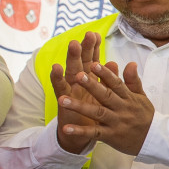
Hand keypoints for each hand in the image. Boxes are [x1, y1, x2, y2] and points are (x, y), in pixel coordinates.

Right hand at [48, 34, 101, 153]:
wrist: (80, 135)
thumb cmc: (93, 113)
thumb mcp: (103, 96)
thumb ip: (108, 79)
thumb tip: (113, 62)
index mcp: (90, 80)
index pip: (92, 60)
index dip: (94, 48)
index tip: (96, 34)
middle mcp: (78, 81)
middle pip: (81, 61)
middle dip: (84, 48)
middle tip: (87, 34)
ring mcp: (70, 89)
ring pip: (70, 71)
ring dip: (71, 58)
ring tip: (73, 45)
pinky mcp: (63, 100)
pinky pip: (60, 88)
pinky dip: (57, 78)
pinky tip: (55, 68)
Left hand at [59, 55, 155, 156]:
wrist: (154, 140)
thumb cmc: (145, 116)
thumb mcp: (141, 97)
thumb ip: (133, 81)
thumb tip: (131, 63)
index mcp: (128, 98)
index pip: (116, 83)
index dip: (105, 74)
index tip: (94, 64)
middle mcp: (122, 109)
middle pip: (105, 96)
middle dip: (91, 86)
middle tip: (77, 76)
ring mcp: (116, 123)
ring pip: (97, 113)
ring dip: (79, 107)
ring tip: (63, 100)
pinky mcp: (111, 136)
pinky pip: (94, 133)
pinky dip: (80, 131)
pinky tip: (66, 128)